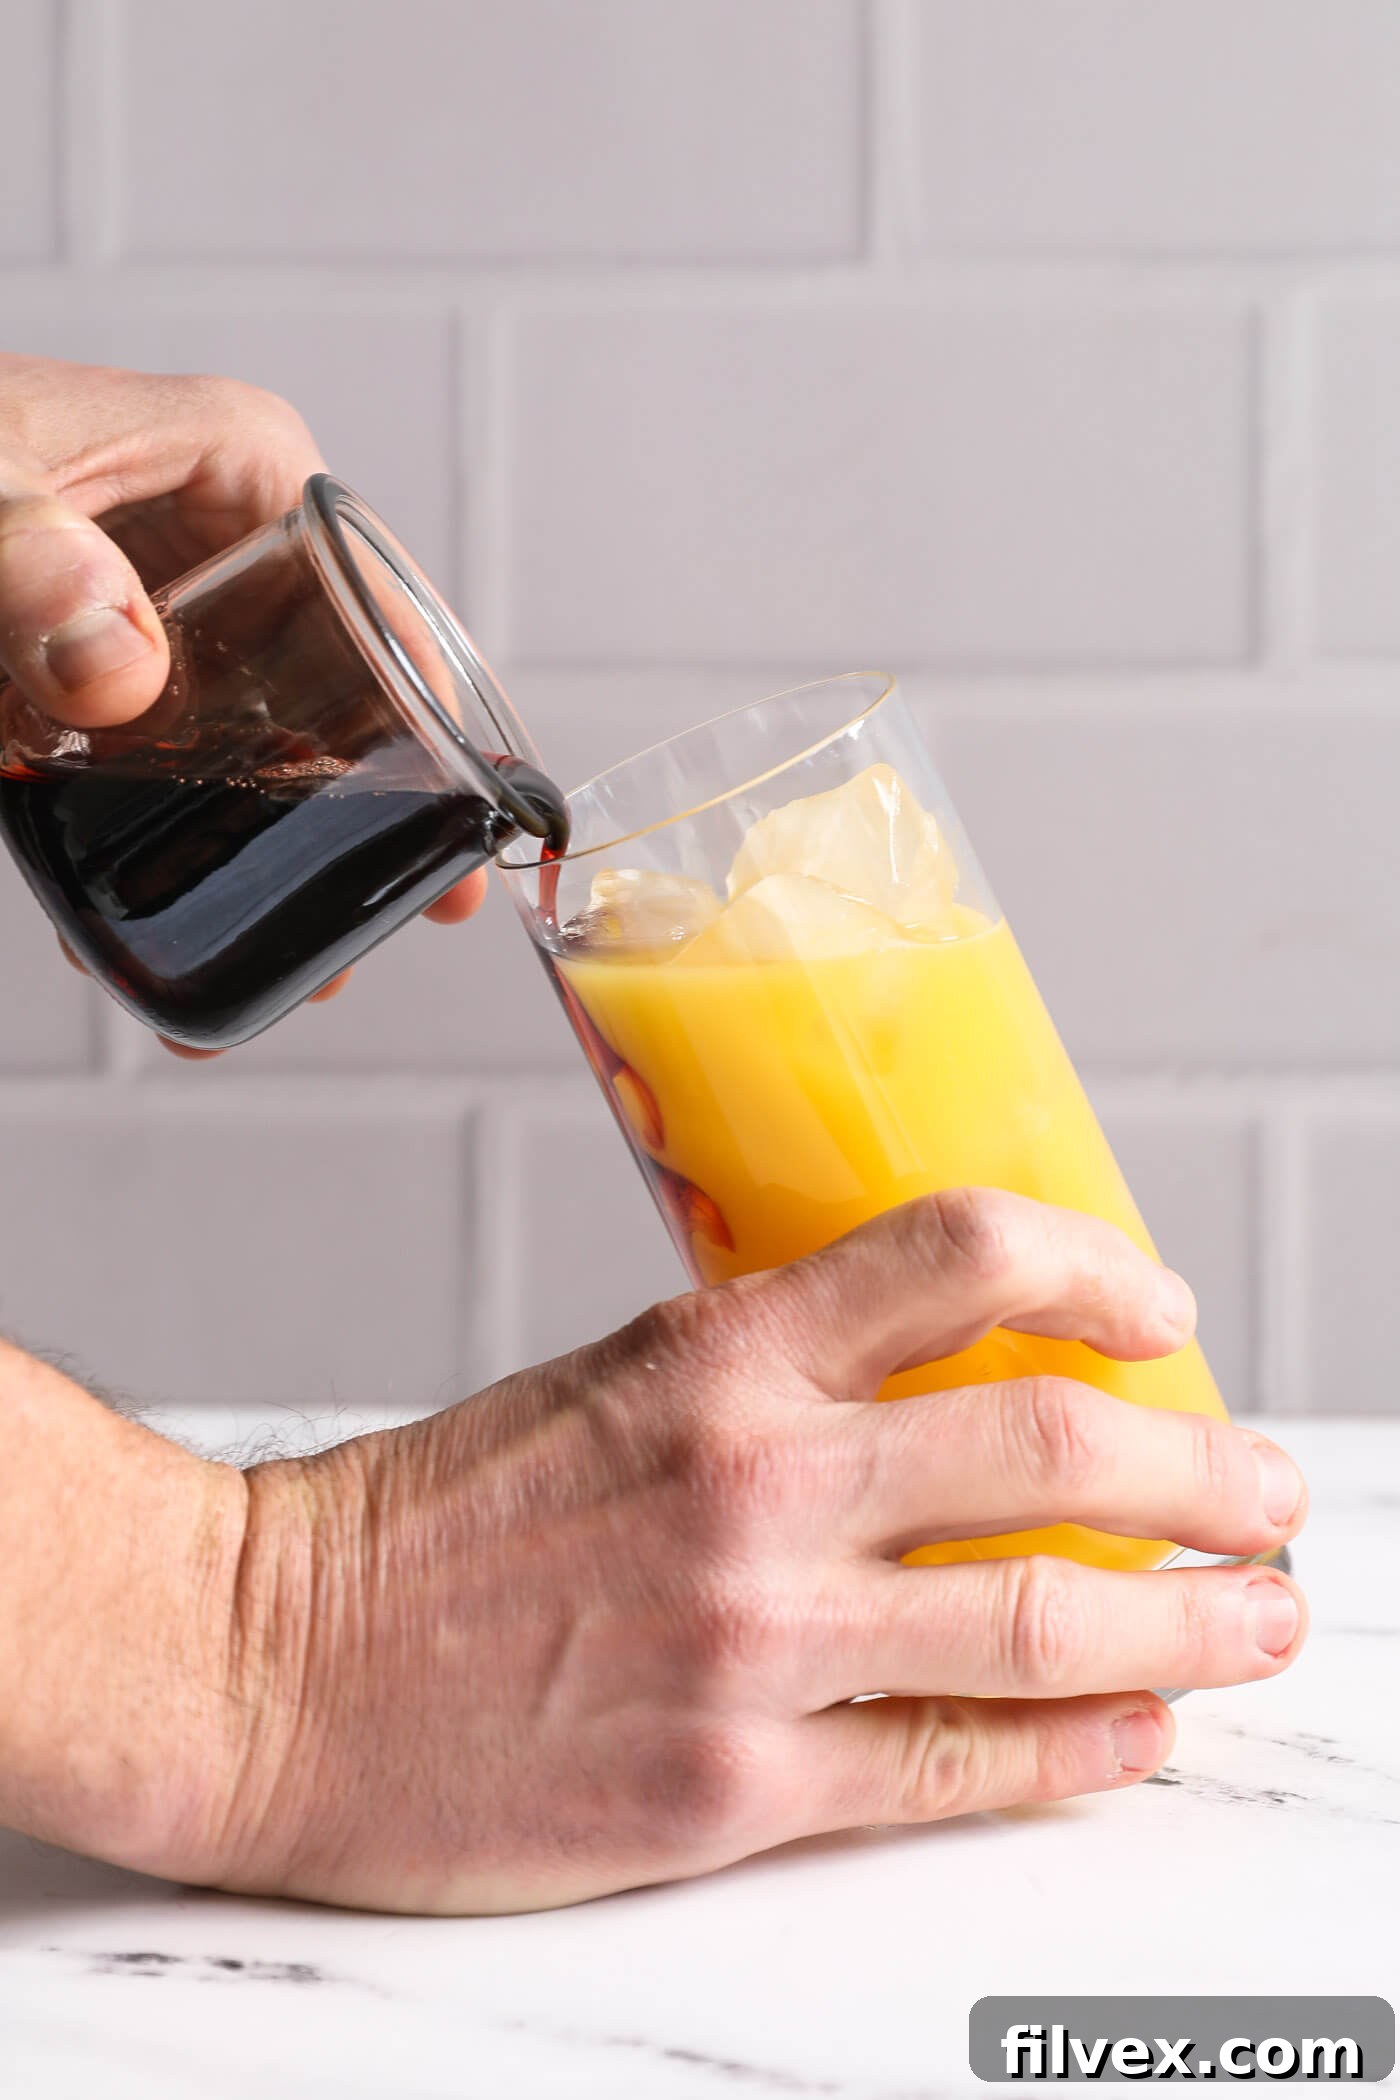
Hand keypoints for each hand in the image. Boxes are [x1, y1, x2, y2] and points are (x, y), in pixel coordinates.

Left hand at [0, 352, 486, 1052]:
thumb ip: (29, 561)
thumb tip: (118, 668)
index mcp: (231, 463)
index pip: (372, 589)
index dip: (427, 707)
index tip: (450, 807)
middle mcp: (215, 541)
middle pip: (331, 692)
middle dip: (354, 820)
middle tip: (381, 921)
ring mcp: (157, 616)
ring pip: (250, 751)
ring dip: (260, 864)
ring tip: (284, 972)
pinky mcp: (89, 675)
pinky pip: (150, 772)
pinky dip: (147, 856)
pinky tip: (136, 940)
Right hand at [198, 1188, 1306, 1913]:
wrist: (273, 1664)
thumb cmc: (433, 1521)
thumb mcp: (606, 1381)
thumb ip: (770, 1374)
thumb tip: (941, 1382)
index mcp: (712, 1354)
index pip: (956, 1256)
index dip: (1093, 1267)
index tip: (1156, 1303)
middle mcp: (753, 1483)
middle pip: (1050, 1450)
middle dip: (1201, 1471)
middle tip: (1266, 1489)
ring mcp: (754, 1642)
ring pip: (1041, 1621)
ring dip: (1189, 1621)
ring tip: (1259, 1617)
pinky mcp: (737, 1788)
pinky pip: (957, 1768)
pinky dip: (1078, 1749)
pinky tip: (1140, 1732)